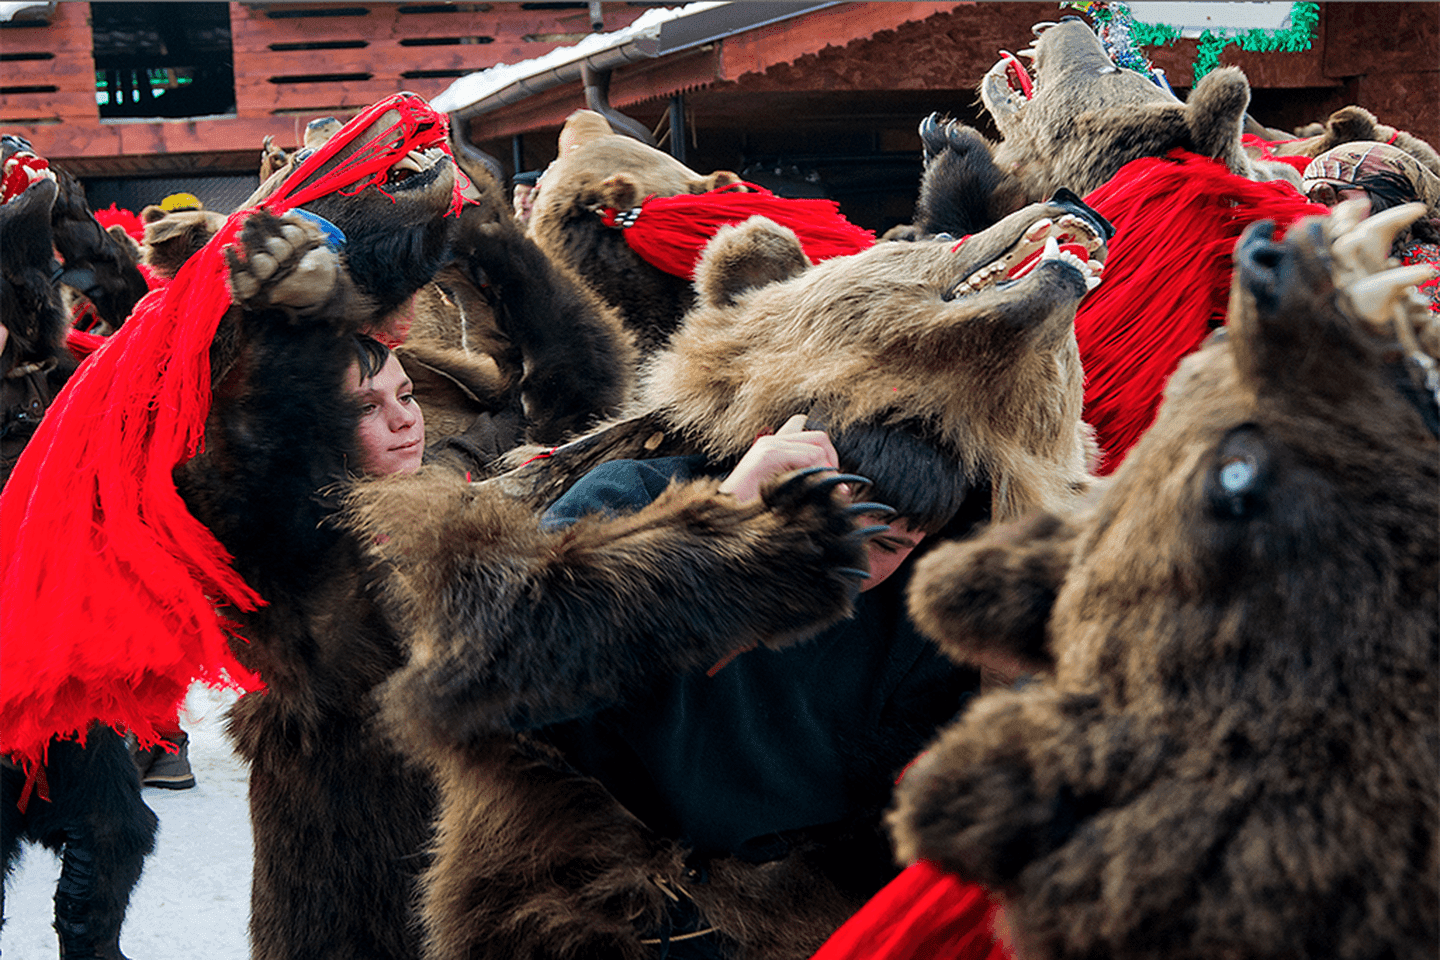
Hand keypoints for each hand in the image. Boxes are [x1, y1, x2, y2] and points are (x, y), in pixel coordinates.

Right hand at [718, 413, 840, 504]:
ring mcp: (768, 445)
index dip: (829, 457)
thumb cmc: (758, 516)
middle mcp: (771, 441)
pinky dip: (821, 473)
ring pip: (818, 445)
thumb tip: (841, 484)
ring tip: (829, 493)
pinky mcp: (767, 454)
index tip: (836, 485)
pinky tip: (818, 492)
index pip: (811, 436)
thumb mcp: (788, 495)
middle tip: (838, 489)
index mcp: (775, 449)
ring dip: (829, 470)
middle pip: (819, 437)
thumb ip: (808, 483)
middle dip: (833, 462)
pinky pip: (810, 456)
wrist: (728, 525)